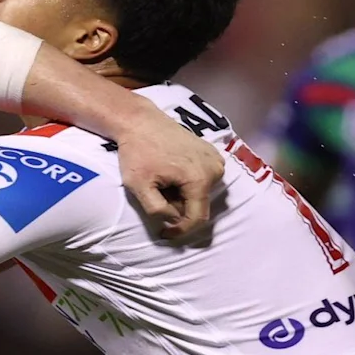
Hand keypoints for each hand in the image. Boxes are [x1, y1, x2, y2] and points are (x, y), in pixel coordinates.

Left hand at [112, 103, 224, 237]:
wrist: (141, 122)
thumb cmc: (137, 153)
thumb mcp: (138, 186)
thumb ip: (156, 209)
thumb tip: (174, 219)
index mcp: (199, 179)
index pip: (197, 219)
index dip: (180, 230)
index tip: (164, 233)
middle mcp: (215, 170)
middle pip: (198, 206)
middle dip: (177, 207)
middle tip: (156, 192)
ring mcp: (216, 160)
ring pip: (200, 194)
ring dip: (182, 195)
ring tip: (163, 179)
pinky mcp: (213, 154)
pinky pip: (203, 180)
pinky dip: (187, 183)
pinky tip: (171, 171)